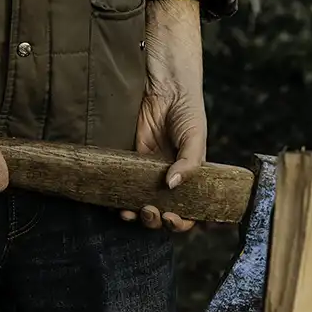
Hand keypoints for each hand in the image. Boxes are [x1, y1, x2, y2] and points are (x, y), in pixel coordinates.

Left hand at [125, 0, 207, 231]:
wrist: (163, 89)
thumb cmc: (186, 112)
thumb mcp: (195, 137)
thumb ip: (189, 162)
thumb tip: (172, 186)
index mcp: (192, 178)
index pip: (194, 210)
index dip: (187, 222)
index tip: (176, 219)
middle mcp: (171, 180)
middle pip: (166, 213)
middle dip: (160, 220)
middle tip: (155, 213)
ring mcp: (148, 173)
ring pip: (143, 205)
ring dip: (139, 215)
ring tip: (134, 212)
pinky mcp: (129, 163)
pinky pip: (123, 187)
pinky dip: (120, 199)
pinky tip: (116, 204)